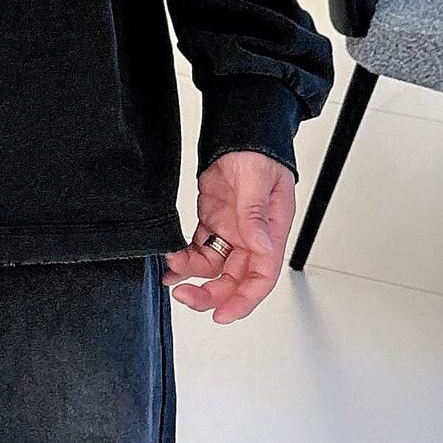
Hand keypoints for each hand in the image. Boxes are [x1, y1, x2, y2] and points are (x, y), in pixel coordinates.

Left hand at [161, 149, 294, 322]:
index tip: (222, 314)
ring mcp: (231, 229)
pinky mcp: (213, 220)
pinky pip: (199, 248)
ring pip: (214, 267)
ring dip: (193, 275)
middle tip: (186, 297)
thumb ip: (254, 214)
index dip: (244, 300)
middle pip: (235, 279)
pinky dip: (185, 258)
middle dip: (211, 294)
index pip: (261, 276)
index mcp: (271, 231)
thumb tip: (258, 246)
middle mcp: (252, 236)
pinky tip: (172, 262)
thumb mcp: (257, 180)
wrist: (238, 129)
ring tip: (172, 274)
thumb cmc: (258, 151)